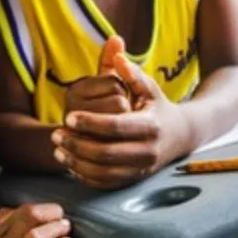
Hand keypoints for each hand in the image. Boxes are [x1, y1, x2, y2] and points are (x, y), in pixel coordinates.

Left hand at [53, 53, 189, 189]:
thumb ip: (131, 72)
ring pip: (104, 173)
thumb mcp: (149, 87)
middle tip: (55, 134)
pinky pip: (107, 184)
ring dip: (77, 164)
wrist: (181, 136)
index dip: (90, 122)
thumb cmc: (157, 107)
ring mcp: (141, 169)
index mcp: (150, 126)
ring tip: (58, 150)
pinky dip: (86, 177)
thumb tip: (117, 54)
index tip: (68, 116)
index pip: (116, 126)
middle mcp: (148, 151)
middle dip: (77, 145)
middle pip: (107, 153)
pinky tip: (70, 164)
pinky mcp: (135, 180)